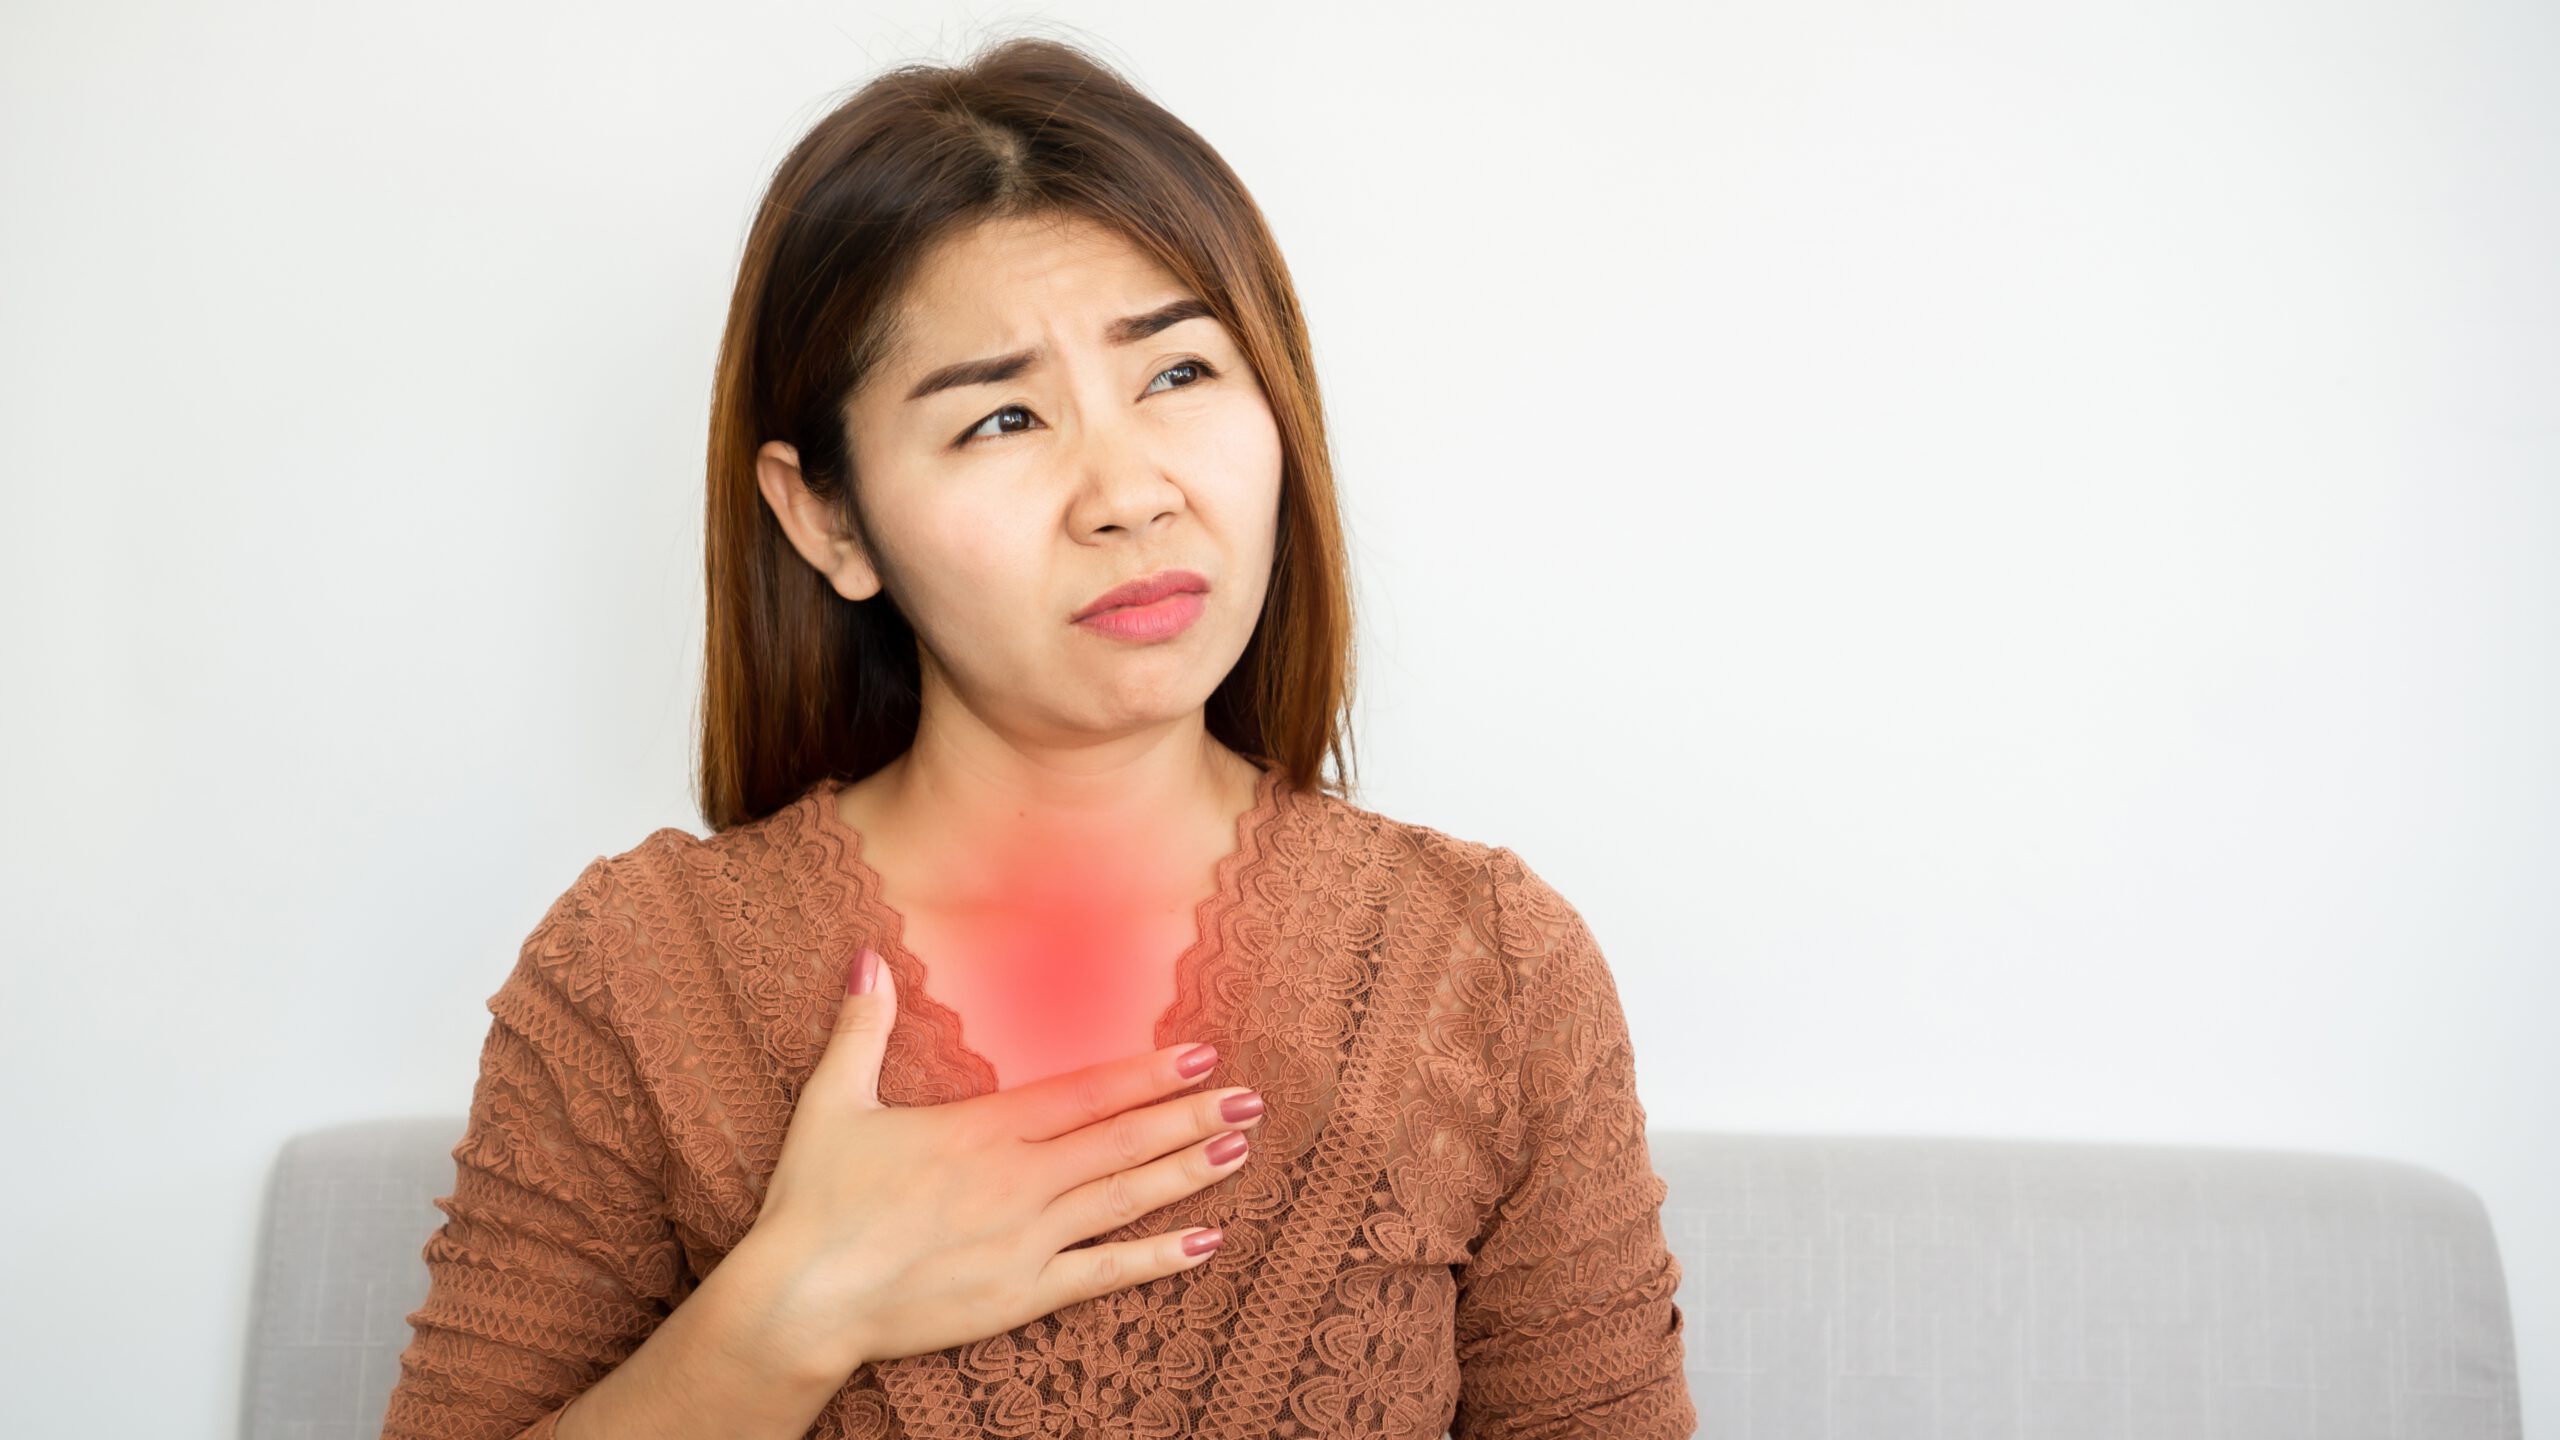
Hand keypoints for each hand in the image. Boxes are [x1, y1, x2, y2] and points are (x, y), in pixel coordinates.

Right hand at [740, 946, 1262, 1377]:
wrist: (801, 1300)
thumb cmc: (812, 1204)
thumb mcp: (832, 1103)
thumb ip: (862, 1028)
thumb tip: (868, 956)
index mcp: (981, 1129)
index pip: (1085, 1092)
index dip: (1148, 1073)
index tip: (1201, 1053)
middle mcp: (1018, 1179)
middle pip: (1122, 1140)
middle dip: (1191, 1116)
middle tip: (1251, 1099)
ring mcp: (1027, 1239)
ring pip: (1125, 1199)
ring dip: (1188, 1172)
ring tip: (1239, 1149)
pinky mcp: (1023, 1295)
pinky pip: (1104, 1274)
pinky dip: (1158, 1258)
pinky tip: (1205, 1242)